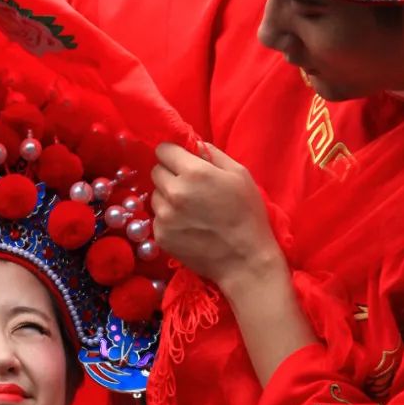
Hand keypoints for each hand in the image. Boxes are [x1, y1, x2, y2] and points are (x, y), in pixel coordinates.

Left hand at [150, 141, 283, 290]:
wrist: (244, 261)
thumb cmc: (248, 214)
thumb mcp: (239, 174)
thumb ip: (212, 154)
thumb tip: (192, 144)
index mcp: (193, 172)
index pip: (163, 150)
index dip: (173, 153)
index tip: (182, 161)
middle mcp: (173, 192)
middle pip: (156, 171)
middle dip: (169, 174)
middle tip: (189, 186)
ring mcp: (164, 216)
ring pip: (155, 195)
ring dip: (167, 197)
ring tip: (190, 209)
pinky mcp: (161, 236)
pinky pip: (157, 217)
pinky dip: (168, 218)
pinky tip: (188, 226)